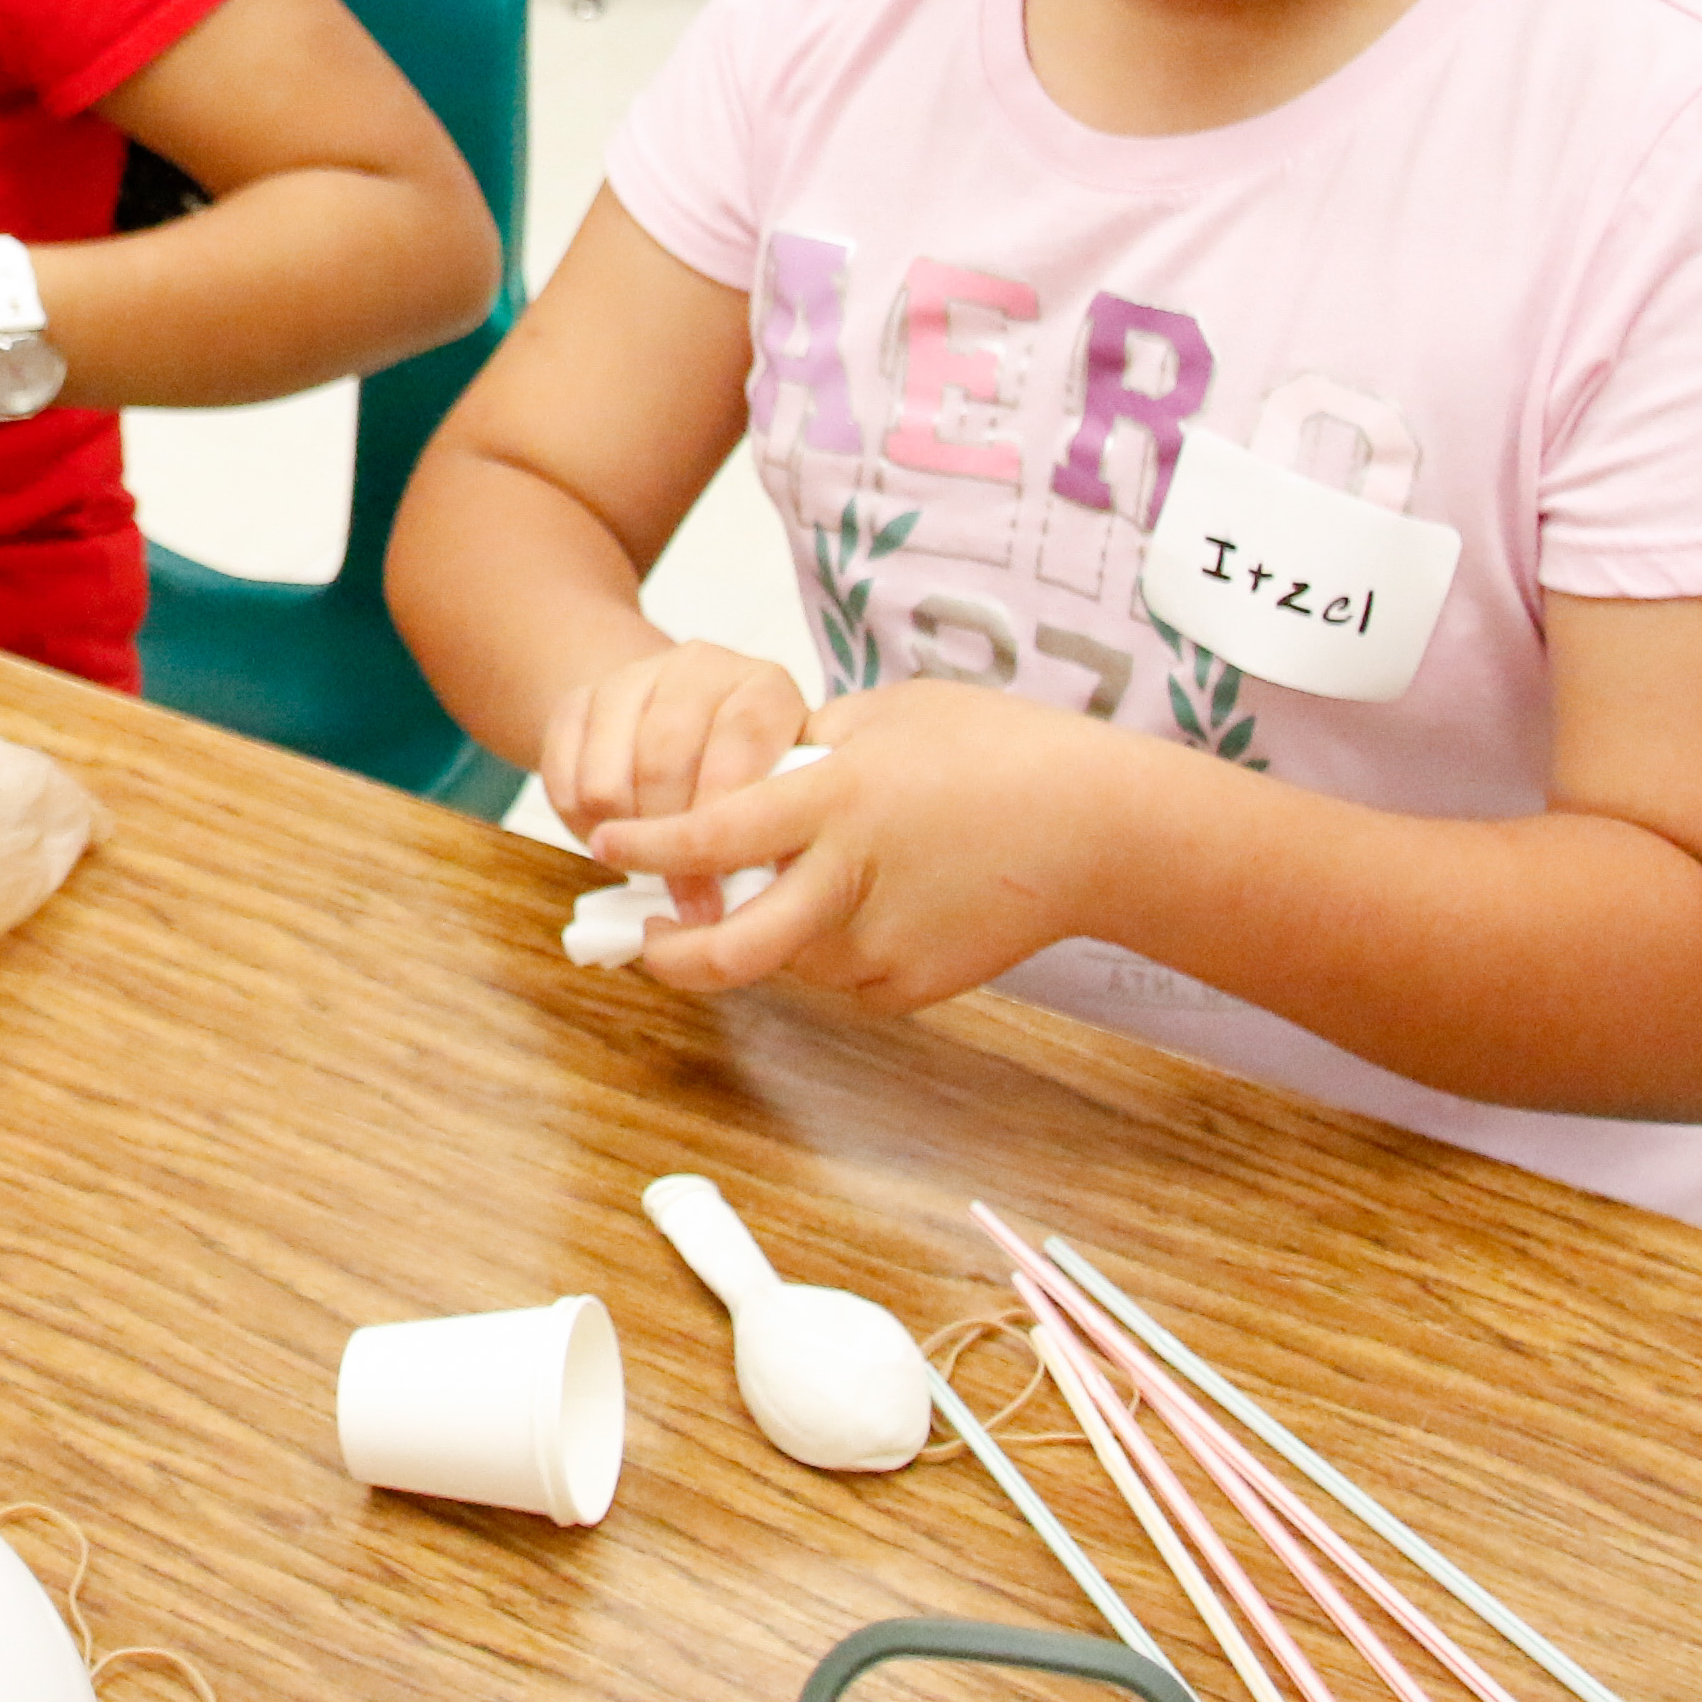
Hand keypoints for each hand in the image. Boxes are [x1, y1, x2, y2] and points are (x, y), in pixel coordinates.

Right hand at [535, 643, 809, 920]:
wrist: (673, 722)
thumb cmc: (745, 781)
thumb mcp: (779, 794)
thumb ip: (772, 829)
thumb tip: (752, 899)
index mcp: (764, 687)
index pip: (742, 742)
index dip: (723, 819)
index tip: (718, 887)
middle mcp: (700, 666)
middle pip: (664, 765)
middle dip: (670, 846)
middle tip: (683, 899)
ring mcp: (633, 676)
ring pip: (608, 783)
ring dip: (623, 840)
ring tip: (648, 864)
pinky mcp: (577, 700)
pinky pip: (563, 781)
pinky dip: (581, 826)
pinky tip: (612, 837)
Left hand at [580, 680, 1134, 1008]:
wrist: (1101, 827)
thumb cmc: (997, 750)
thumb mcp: (884, 716)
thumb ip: (805, 749)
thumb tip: (743, 770)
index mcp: (837, 799)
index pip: (711, 835)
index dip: (645, 845)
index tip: (601, 843)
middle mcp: (851, 879)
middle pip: (730, 950)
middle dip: (668, 956)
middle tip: (643, 937)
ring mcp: (884, 943)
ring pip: (787, 959)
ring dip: (766, 934)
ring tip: (799, 884)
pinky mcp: (913, 985)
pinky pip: (840, 976)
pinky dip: (829, 948)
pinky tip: (872, 902)